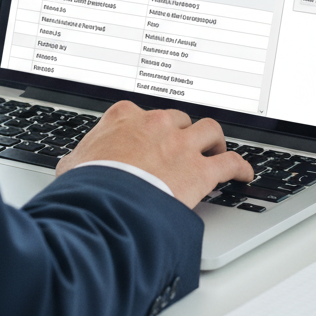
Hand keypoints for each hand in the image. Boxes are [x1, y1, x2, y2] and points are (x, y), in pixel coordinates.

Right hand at [55, 101, 253, 208]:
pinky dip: (240, 167)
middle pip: (178, 119)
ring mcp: (180, 144)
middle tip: (182, 147)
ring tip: (215, 151)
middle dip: (181, 132)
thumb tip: (71, 167)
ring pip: (209, 130)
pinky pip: (230, 162)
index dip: (148, 128)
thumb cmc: (89, 183)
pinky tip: (243, 174)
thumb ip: (79, 159)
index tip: (150, 136)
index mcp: (124, 117)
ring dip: (213, 141)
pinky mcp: (200, 170)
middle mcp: (156, 124)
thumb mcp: (74, 165)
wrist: (108, 201)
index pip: (141, 114)